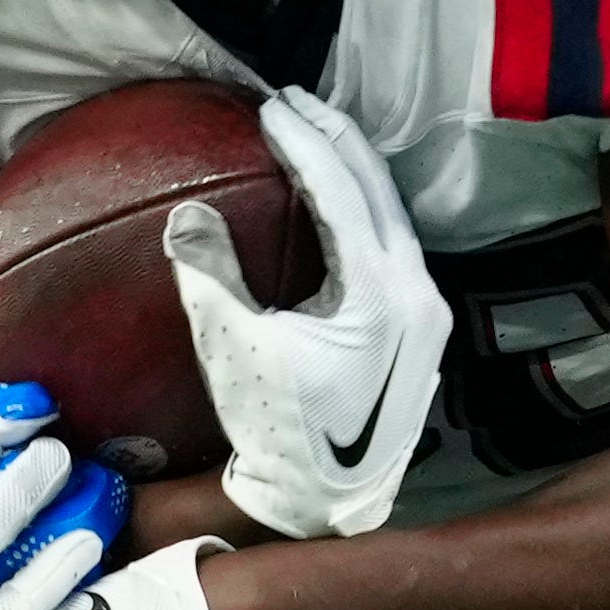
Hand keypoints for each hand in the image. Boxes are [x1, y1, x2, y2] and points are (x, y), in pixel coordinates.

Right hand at [164, 89, 449, 539]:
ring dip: (351, 173)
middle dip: (335, 139)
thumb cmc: (280, 434)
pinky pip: (390, 248)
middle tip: (294, 103)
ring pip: (392, 217)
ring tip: (313, 139)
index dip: (303, 143)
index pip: (342, 192)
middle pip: (380, 191)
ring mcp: (424, 313)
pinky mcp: (416, 331)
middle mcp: (418, 293)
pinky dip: (359, 214)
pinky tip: (332, 205)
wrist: (323, 505)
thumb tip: (185, 213)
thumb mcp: (235, 350)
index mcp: (383, 293)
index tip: (269, 109)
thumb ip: (210, 275)